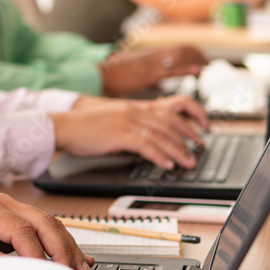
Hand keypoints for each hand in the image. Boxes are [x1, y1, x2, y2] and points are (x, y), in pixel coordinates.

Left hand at [0, 194, 92, 269]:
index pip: (21, 230)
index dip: (37, 253)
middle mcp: (2, 203)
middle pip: (42, 222)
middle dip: (62, 248)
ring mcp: (11, 207)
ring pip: (49, 222)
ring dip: (67, 245)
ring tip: (81, 268)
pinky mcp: (16, 216)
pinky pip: (44, 226)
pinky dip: (62, 241)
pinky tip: (75, 255)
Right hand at [53, 94, 209, 169]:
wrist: (64, 125)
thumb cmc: (85, 126)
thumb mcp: (114, 119)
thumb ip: (133, 125)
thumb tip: (151, 139)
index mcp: (135, 106)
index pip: (173, 105)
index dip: (193, 114)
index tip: (205, 126)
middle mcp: (134, 111)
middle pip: (171, 122)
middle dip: (189, 137)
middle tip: (201, 149)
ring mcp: (127, 121)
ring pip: (162, 135)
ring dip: (178, 150)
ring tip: (189, 162)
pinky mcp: (118, 134)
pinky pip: (145, 145)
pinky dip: (159, 156)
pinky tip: (167, 164)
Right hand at [100, 46, 206, 94]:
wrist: (100, 74)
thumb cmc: (112, 74)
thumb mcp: (132, 69)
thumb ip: (144, 69)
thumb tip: (150, 74)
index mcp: (151, 53)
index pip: (178, 48)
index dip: (193, 54)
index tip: (202, 63)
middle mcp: (154, 54)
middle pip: (184, 49)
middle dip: (199, 57)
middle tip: (208, 66)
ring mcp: (152, 62)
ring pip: (182, 56)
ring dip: (197, 62)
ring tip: (205, 70)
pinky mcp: (149, 72)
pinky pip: (172, 69)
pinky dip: (186, 70)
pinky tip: (196, 72)